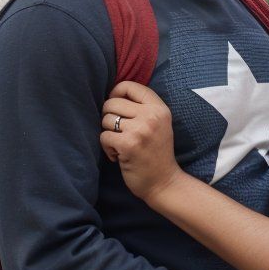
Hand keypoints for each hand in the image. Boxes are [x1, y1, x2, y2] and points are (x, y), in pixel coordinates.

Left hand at [101, 82, 179, 202]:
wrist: (164, 183)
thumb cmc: (156, 154)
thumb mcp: (158, 124)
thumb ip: (141, 108)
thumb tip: (111, 94)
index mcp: (159, 108)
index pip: (129, 85)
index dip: (115, 93)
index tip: (115, 109)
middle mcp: (151, 116)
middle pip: (112, 102)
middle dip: (109, 117)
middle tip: (118, 133)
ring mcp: (140, 130)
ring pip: (106, 119)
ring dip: (108, 134)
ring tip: (120, 146)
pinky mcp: (129, 144)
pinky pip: (104, 136)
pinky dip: (107, 148)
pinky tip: (118, 156)